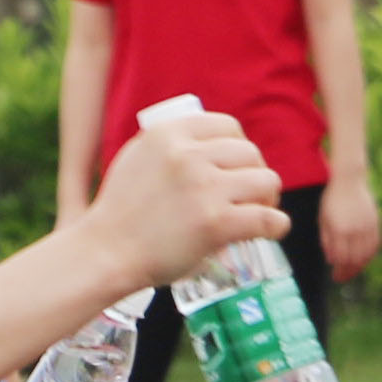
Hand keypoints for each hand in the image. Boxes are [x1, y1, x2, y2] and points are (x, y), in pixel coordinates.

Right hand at [87, 106, 284, 289]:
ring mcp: (204, 189)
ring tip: (257, 211)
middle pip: (251, 154)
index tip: (238, 166)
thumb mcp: (138, 158)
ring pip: (267, 181)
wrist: (104, 254)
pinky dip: (276, 225)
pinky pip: (269, 217)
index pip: (228, 126)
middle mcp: (187, 156)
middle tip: (250, 195)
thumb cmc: (121, 212)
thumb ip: (174, 144)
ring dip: (268, 198)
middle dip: (255, 174)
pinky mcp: (217, 223)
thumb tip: (219, 140)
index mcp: (167, 134)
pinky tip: (271, 230)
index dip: (240, 147)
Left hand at [320, 178, 381, 283]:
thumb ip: (327, 241)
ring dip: (360, 266)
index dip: (339, 270)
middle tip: (342, 278)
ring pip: (367, 254)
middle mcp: (355, 230)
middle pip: (355, 259)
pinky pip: (376, 244)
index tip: (335, 277)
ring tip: (353, 271)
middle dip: (349, 272)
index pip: (341, 258)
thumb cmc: (331, 201)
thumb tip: (331, 260)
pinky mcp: (376, 223)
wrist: (350, 181)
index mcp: (340, 230)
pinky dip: (371, 254)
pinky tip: (364, 259)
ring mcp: (367, 226)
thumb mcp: (323, 220)